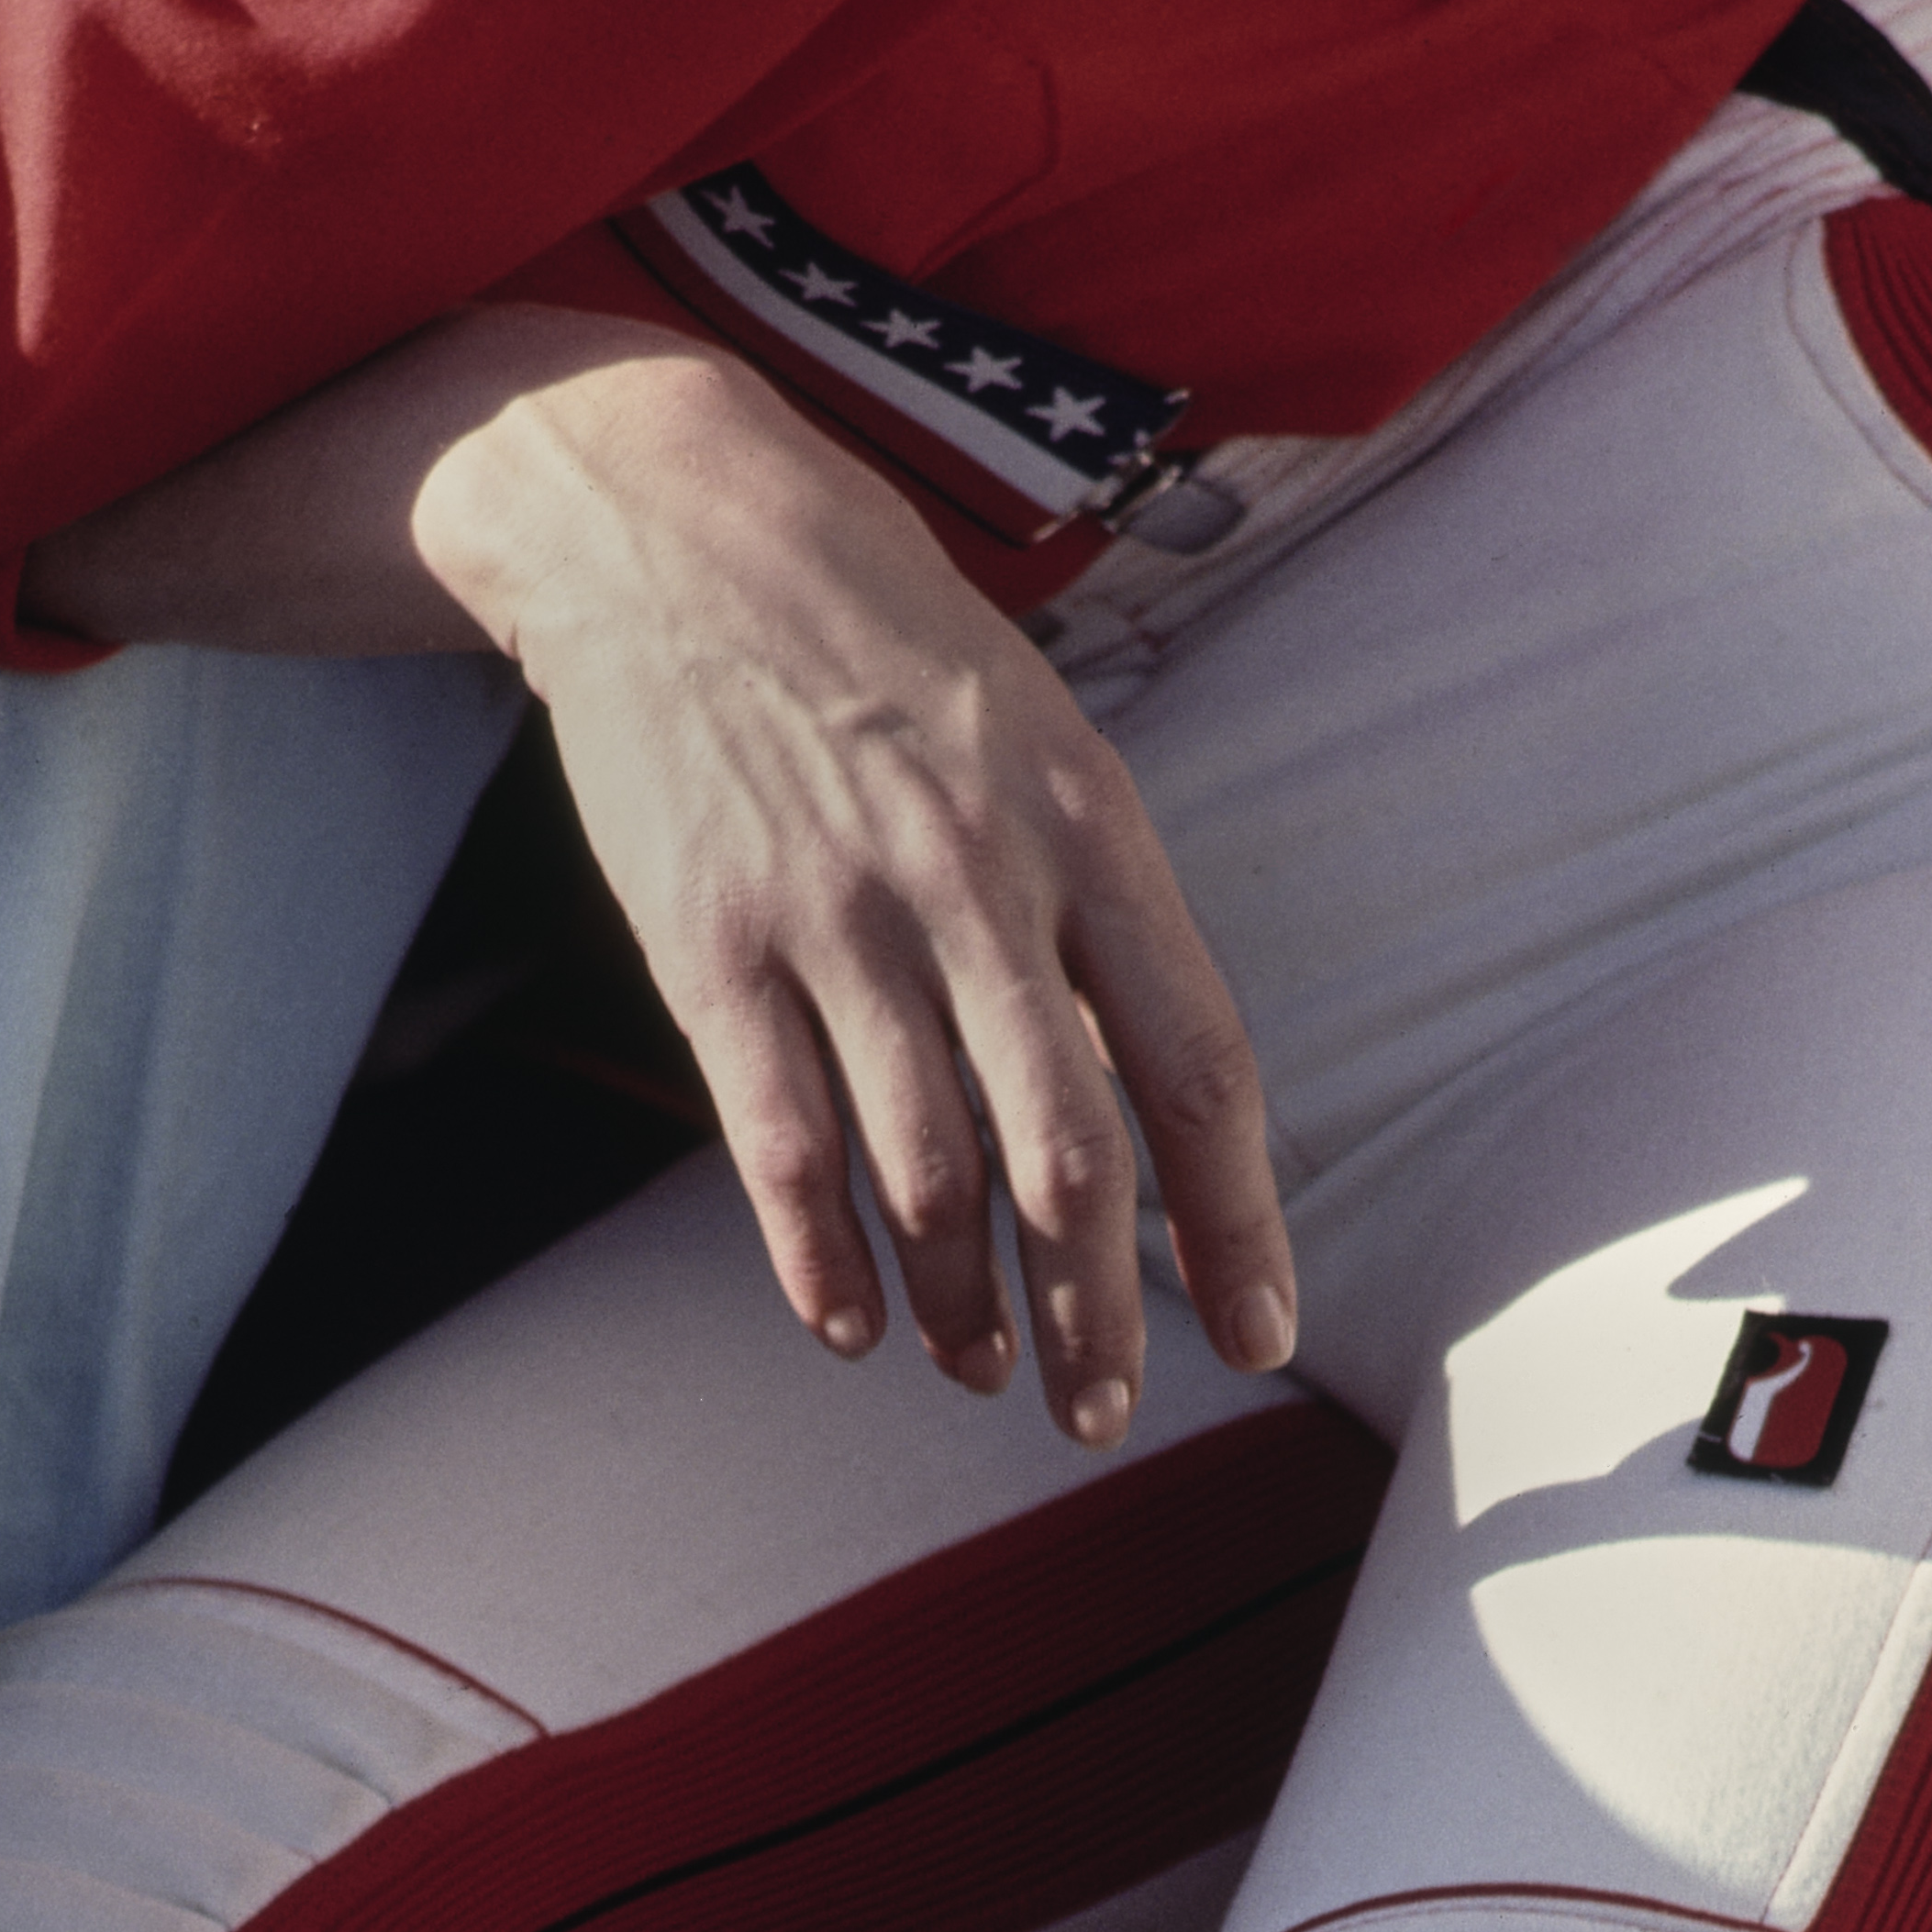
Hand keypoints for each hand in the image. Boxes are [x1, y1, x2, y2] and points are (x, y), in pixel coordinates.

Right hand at [413, 337, 1294, 1445]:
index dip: (1238, 1221)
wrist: (671, 521)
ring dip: (963, 1305)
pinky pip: (783, 1147)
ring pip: (928, 1175)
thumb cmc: (881, 648)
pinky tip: (853, 1322)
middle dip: (1100, 1314)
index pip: (1196, 1063)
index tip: (1260, 1336)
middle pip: (1069, 1157)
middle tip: (1101, 1410)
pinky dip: (823, 1260)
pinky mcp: (711, 945)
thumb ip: (1089, 918)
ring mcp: (836, 917)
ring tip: (981, 1367)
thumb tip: (1138, 1110)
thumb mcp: (1034, 741)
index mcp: (1087, 826)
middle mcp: (973, 880)